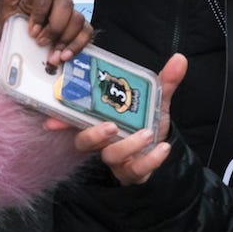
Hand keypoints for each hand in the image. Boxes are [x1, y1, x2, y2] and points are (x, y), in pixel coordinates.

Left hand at [0, 0, 92, 66]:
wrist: (19, 49)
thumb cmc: (13, 29)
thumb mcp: (6, 14)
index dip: (40, 12)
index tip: (31, 32)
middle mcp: (58, 3)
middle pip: (66, 4)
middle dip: (54, 27)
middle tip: (41, 43)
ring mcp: (71, 17)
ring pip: (78, 19)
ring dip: (65, 39)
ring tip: (52, 56)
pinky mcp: (80, 31)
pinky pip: (87, 33)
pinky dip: (77, 46)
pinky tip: (64, 56)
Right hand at [51, 54, 187, 183]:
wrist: (164, 148)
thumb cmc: (147, 123)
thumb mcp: (155, 101)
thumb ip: (164, 82)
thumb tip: (180, 59)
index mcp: (98, 120)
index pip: (73, 121)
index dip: (60, 121)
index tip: (51, 122)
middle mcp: (101, 141)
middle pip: (83, 142)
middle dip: (94, 134)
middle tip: (111, 125)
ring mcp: (115, 159)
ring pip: (110, 156)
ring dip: (128, 146)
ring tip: (147, 134)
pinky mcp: (131, 172)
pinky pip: (135, 170)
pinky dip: (150, 160)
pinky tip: (163, 149)